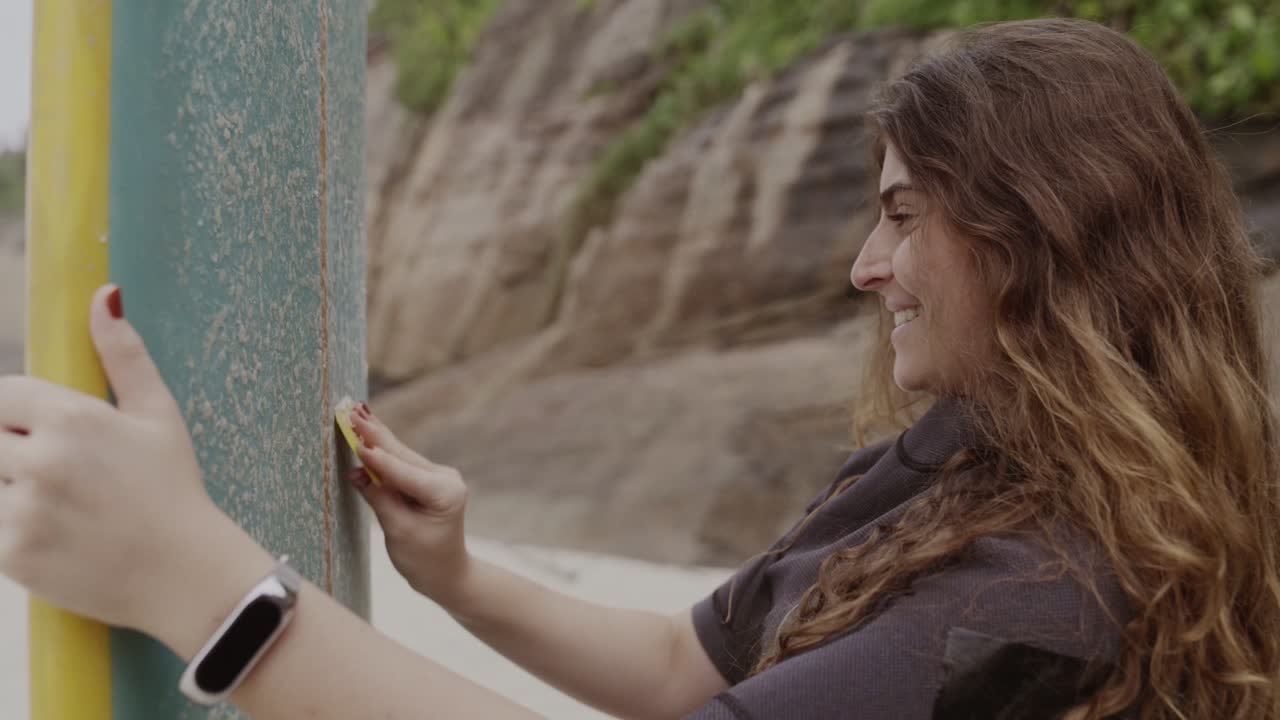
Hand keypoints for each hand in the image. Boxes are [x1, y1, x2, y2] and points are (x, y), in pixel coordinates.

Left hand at [0, 285, 224, 630]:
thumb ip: (123, 355)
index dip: (16, 416)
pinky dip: (12, 530)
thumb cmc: (174, 490)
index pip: (0, 396)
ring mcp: (23, 509)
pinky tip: (55, 536)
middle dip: (11, 454)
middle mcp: (42, 460)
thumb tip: (105, 296)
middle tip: (55, 476)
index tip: (39, 436)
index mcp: (72, 418)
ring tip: (59, 507)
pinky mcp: (11, 554)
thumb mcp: (158, 415)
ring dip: (10, 492)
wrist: (185, 573)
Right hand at [348, 406, 470, 600]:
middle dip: (375, 434)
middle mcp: (446, 478)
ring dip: (377, 436)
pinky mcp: (428, 479)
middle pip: (402, 455)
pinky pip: (401, 463)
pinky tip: (369, 430)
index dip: (377, 458)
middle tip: (352, 411)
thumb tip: (357, 472)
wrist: (445, 573)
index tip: (356, 440)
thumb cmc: (424, 559)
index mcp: (444, 493)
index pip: (403, 473)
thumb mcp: (399, 532)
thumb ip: (379, 499)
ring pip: (401, 455)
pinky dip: (383, 450)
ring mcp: (438, 476)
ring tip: (357, 413)